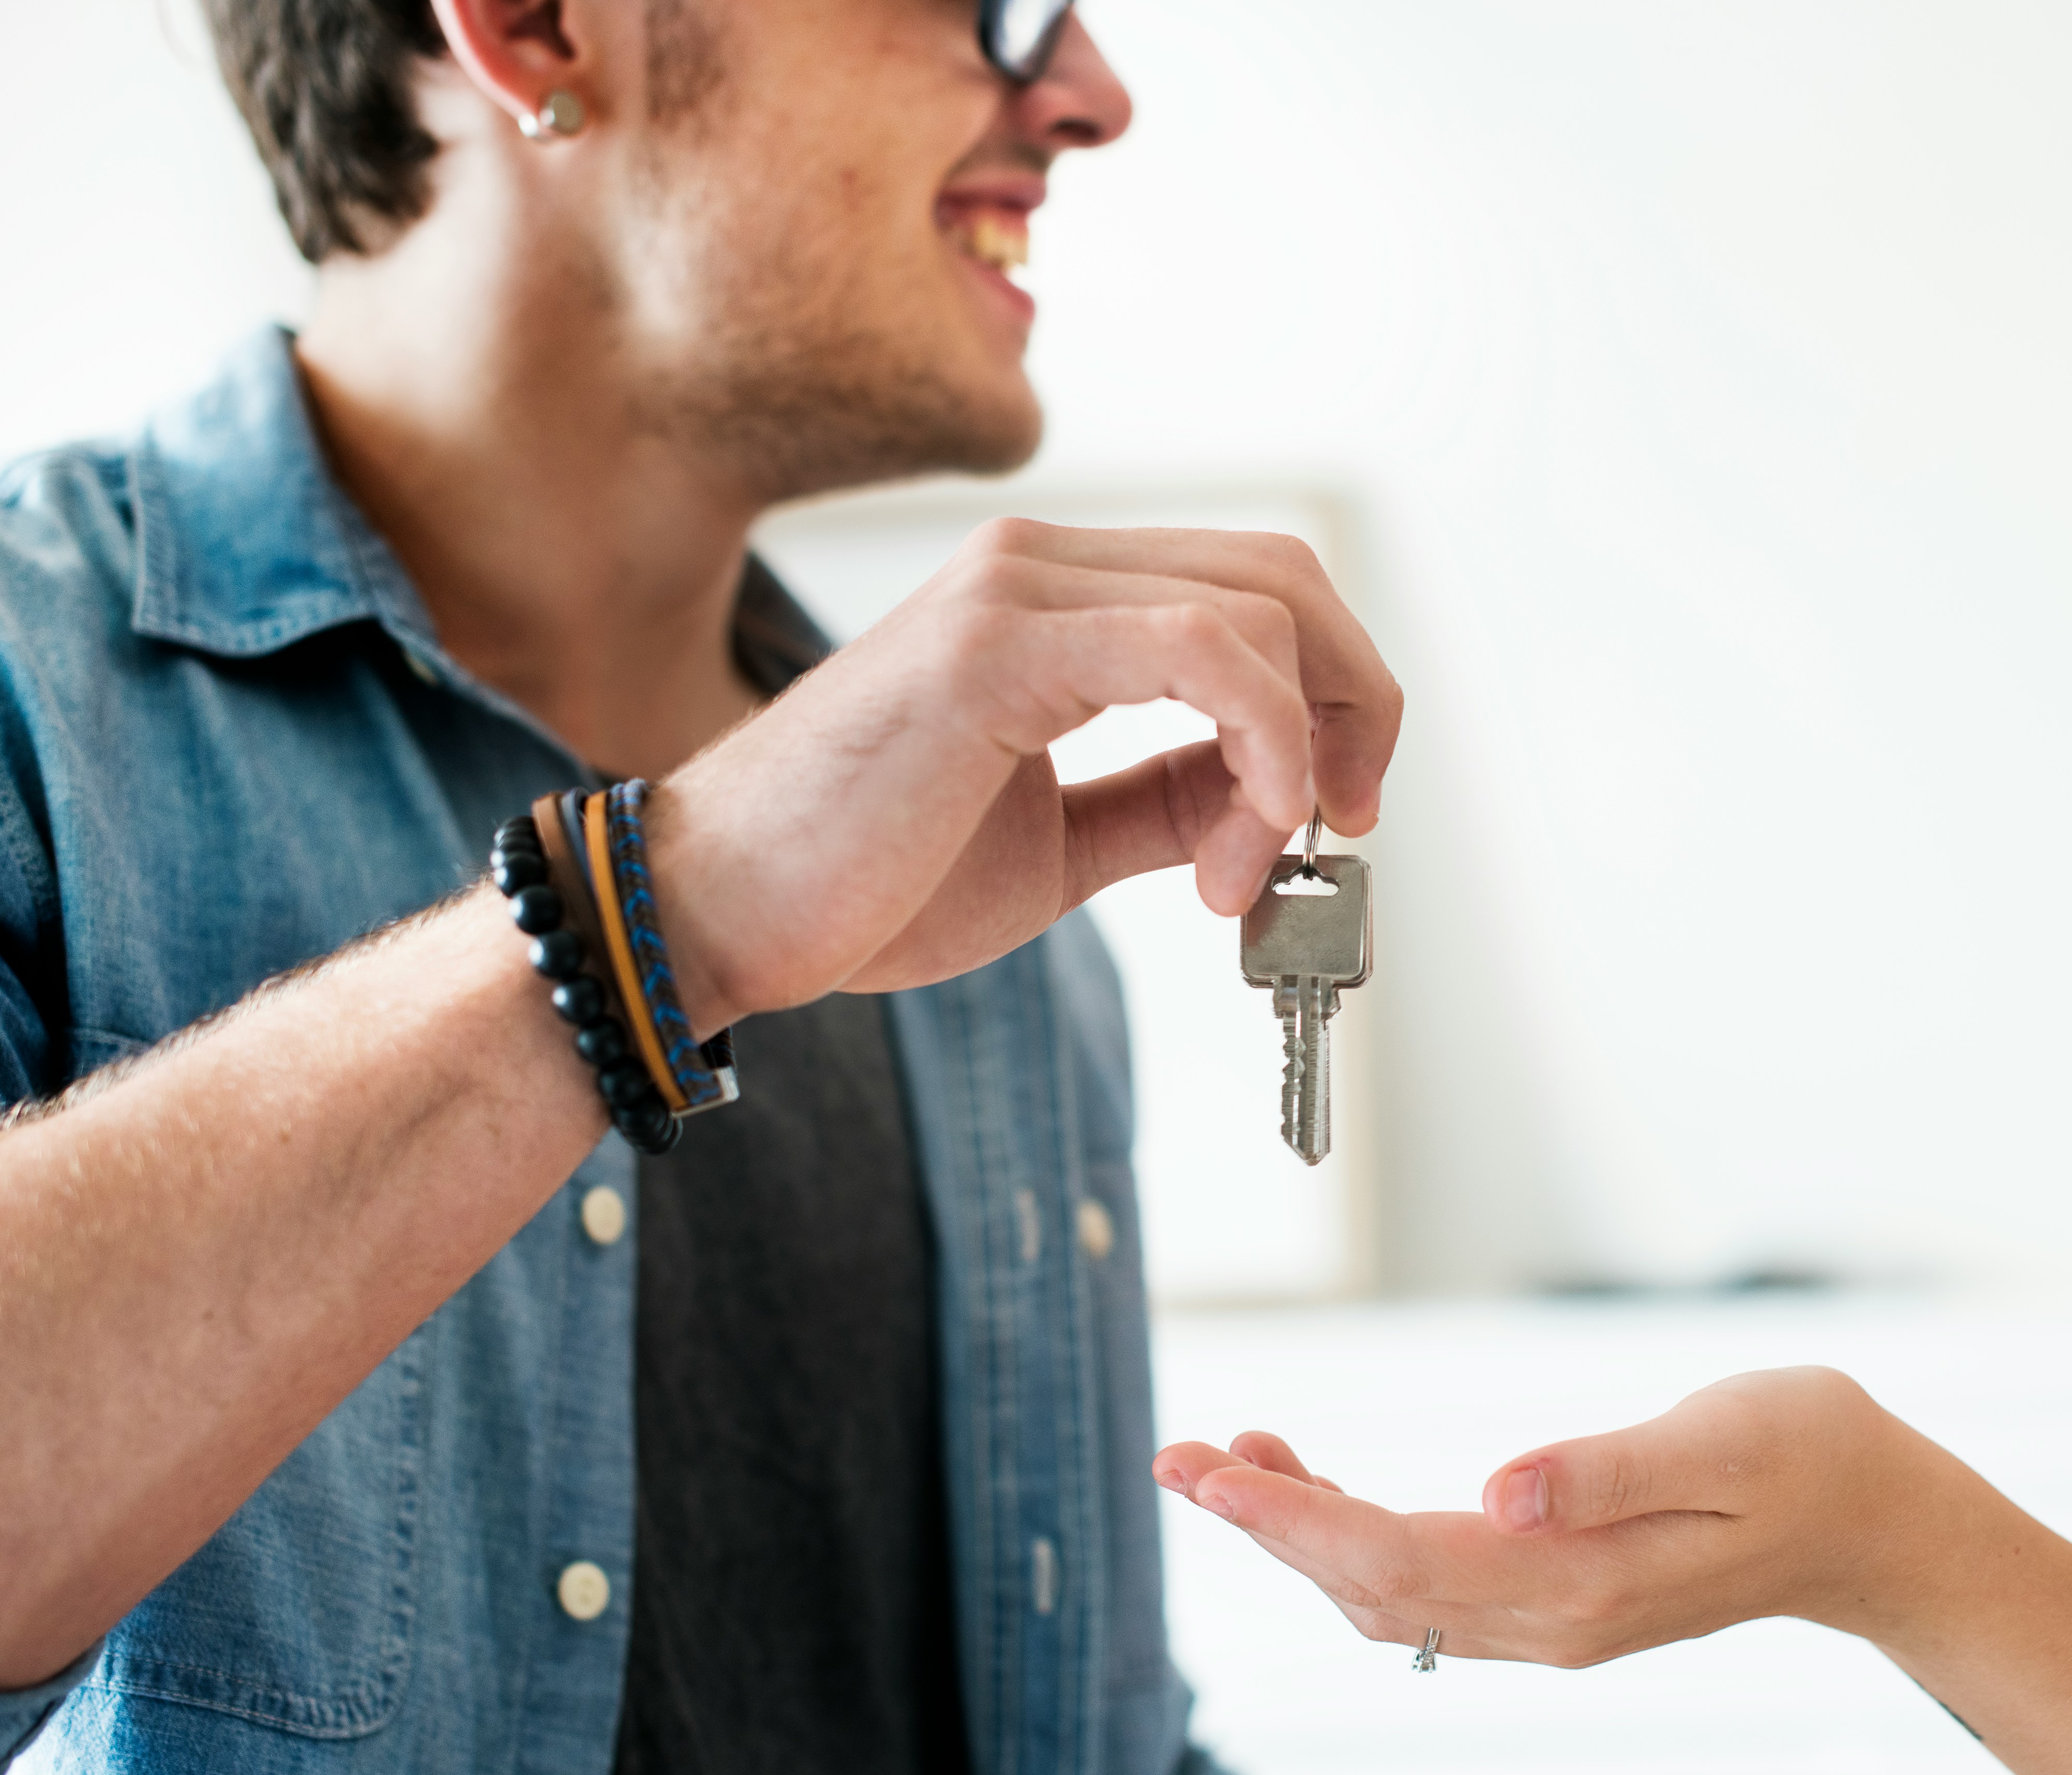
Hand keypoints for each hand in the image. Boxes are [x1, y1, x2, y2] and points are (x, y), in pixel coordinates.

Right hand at [652, 519, 1401, 1023]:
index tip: (1336, 811)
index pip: (1252, 589)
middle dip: (1354, 704)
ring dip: (1297, 756)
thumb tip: (1266, 796)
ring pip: (1255, 610)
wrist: (717, 913)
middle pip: (1280, 579)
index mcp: (1049, 595)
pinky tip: (1239, 845)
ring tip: (1242, 873)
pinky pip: (1199, 653)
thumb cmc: (864, 881)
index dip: (1335, 691)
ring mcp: (1014, 590)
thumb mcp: (1061, 840)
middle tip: (1342, 827)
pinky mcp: (996, 646)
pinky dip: (1262, 743)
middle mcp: (1037, 563)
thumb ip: (1163, 798)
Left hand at [1152, 1367, 1944, 1668]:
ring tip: (1227, 1459)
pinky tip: (1320, 1490)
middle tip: (1177, 1456)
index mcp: (1580, 1579)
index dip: (1297, 1517)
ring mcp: (1551, 1622)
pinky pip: (1424, 1589)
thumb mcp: (1723, 1437)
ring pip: (1387, 1594)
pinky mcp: (1556, 1602)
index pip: (1399, 1557)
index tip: (1215, 1471)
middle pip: (1370, 1586)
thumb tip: (1499, 1491)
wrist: (1875, 1524)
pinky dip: (1352, 1541)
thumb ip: (1606, 1469)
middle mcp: (1551, 1619)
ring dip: (1300, 1533)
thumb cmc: (1808, 1454)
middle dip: (1267, 1524)